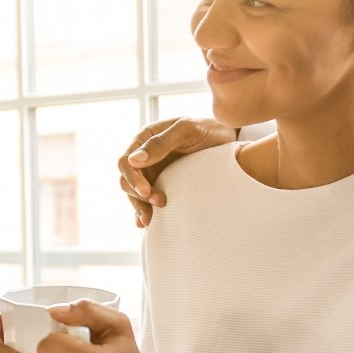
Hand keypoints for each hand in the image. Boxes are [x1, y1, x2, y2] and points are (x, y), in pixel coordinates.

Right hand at [119, 116, 235, 227]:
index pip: (125, 162)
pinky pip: (146, 200)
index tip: (146, 191)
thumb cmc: (208, 129)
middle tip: (160, 202)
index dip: (132, 179)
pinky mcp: (161, 184)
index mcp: (144, 139)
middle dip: (138, 195)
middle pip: (126, 180)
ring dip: (141, 206)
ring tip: (152, 219)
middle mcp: (144, 156)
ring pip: (135, 193)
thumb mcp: (186, 130)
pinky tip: (147, 223)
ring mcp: (152, 171)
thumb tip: (133, 160)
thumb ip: (160, 143)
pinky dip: (143, 212)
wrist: (228, 140)